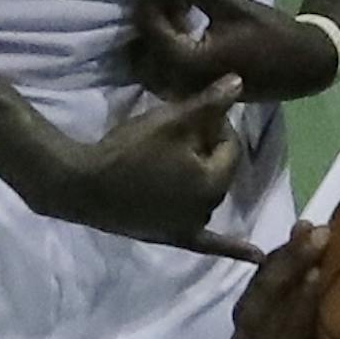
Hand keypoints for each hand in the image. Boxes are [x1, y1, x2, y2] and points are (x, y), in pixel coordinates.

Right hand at [27, 74, 256, 258]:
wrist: (83, 184)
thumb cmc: (130, 150)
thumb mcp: (172, 120)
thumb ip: (210, 103)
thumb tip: (241, 80)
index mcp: (213, 182)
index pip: (231, 146)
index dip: (215, 125)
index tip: (190, 113)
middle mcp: (208, 209)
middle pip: (219, 170)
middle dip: (206, 149)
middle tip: (178, 132)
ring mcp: (189, 227)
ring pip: (206, 194)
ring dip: (201, 178)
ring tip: (176, 156)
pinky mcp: (170, 238)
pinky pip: (207, 244)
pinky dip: (231, 248)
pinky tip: (256, 257)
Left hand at [131, 0, 339, 102]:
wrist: (305, 64)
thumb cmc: (272, 35)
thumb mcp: (231, 5)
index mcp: (184, 63)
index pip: (148, 22)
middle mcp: (177, 79)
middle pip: (146, 35)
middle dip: (161, 3)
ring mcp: (183, 85)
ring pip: (156, 43)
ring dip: (170, 13)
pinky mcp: (192, 82)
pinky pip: (169, 52)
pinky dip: (180, 27)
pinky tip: (203, 5)